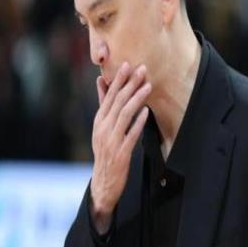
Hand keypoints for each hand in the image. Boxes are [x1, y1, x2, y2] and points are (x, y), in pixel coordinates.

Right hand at [89, 62, 150, 233]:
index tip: (127, 64)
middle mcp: (103, 128)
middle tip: (142, 69)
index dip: (118, 80)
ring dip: (137, 99)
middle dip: (130, 84)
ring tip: (148, 86)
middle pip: (117, 102)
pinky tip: (146, 111)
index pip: (108, 96)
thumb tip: (101, 80)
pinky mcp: (121, 153)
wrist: (103, 181)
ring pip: (124, 115)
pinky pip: (131, 135)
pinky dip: (138, 122)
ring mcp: (111, 141)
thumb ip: (103, 104)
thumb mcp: (101, 126)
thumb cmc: (105, 150)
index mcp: (99, 120)